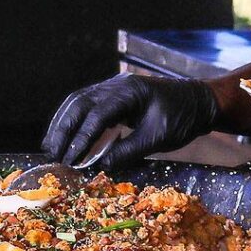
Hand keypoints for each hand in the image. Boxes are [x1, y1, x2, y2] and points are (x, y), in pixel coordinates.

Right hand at [42, 73, 218, 168]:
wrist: (199, 102)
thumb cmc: (183, 118)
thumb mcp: (159, 137)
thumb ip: (129, 150)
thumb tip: (101, 165)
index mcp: (129, 91)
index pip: (97, 113)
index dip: (81, 137)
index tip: (71, 158)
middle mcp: (116, 85)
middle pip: (79, 103)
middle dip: (63, 129)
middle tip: (51, 153)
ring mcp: (113, 87)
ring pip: (78, 102)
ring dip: (63, 124)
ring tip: (51, 146)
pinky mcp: (113, 95)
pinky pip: (86, 105)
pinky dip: (73, 121)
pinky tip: (66, 136)